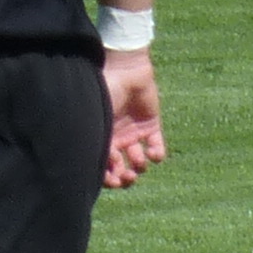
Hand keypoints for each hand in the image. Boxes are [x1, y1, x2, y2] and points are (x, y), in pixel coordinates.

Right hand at [101, 51, 165, 187]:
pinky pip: (157, 147)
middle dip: (124, 176)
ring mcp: (133, 132)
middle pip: (120, 167)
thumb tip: (96, 168)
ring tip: (139, 161)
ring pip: (138, 161)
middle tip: (127, 178)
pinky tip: (153, 154)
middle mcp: (115, 138)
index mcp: (99, 136)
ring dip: (140, 166)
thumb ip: (95, 142)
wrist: (125, 70)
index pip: (102, 164)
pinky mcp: (151, 126)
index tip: (113, 182)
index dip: (107, 177)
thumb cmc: (104, 92)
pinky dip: (157, 154)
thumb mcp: (95, 118)